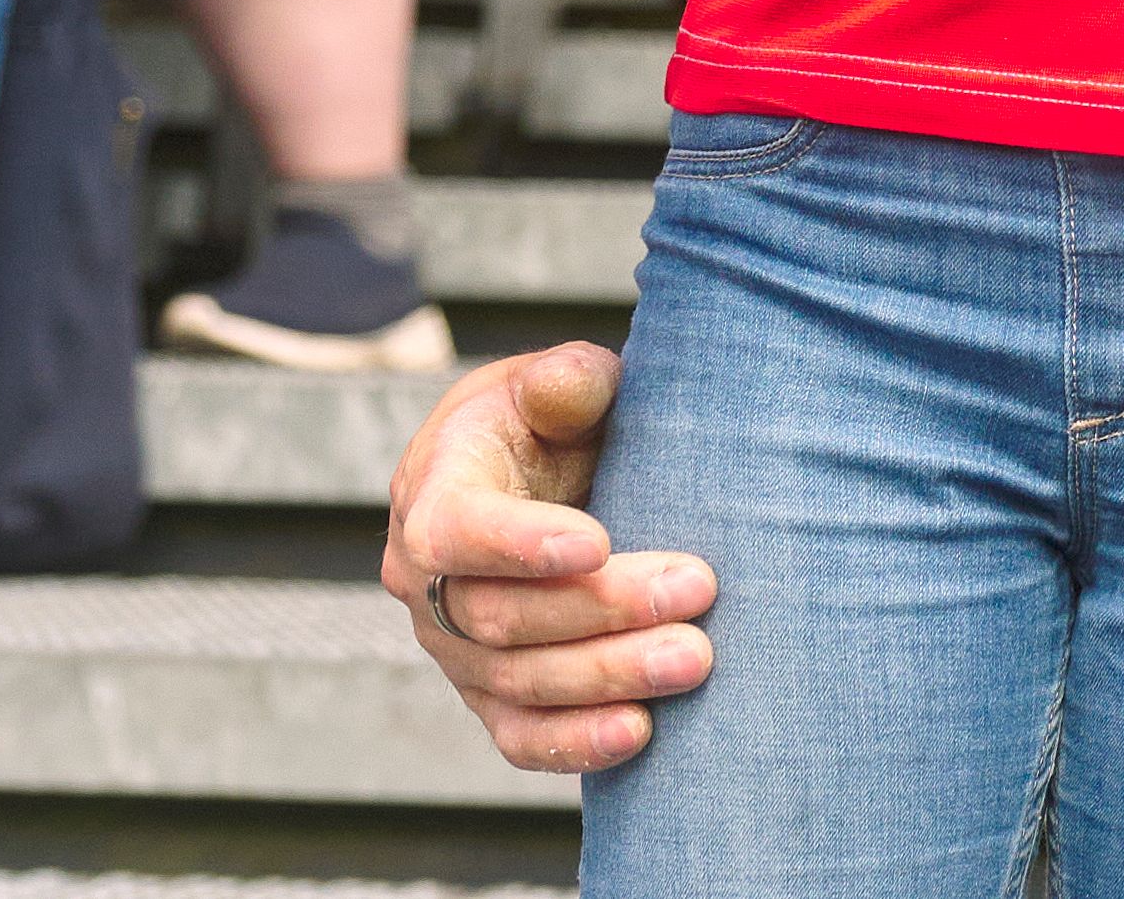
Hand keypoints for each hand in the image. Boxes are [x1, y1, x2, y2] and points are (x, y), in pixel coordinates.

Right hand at [385, 343, 711, 773]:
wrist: (541, 476)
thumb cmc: (551, 422)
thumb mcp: (553, 383)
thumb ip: (565, 381)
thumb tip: (576, 382)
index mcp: (432, 492)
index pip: (456, 531)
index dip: (518, 544)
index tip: (597, 542)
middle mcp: (426, 581)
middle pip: (499, 616)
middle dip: (602, 609)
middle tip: (698, 588)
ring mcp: (452, 648)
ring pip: (517, 681)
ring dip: (609, 675)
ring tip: (696, 658)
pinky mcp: (487, 695)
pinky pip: (520, 735)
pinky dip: (575, 742)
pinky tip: (641, 734)